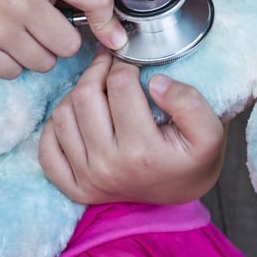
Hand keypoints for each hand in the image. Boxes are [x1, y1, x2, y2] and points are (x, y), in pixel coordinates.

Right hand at [0, 0, 126, 78]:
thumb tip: (107, 21)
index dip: (110, 20)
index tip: (112, 35)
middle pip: (70, 45)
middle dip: (61, 42)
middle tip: (41, 27)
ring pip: (43, 64)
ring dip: (36, 54)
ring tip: (14, 32)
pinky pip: (13, 73)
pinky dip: (9, 63)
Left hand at [38, 52, 224, 204]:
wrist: (181, 193)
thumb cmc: (191, 158)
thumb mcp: (210, 132)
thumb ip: (190, 102)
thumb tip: (155, 83)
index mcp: (141, 152)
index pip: (119, 86)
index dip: (125, 64)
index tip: (131, 62)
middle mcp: (107, 167)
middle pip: (84, 96)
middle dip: (97, 71)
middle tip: (110, 67)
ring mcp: (86, 179)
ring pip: (61, 116)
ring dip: (77, 95)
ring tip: (98, 92)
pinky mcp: (73, 187)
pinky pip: (46, 148)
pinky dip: (56, 128)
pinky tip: (78, 118)